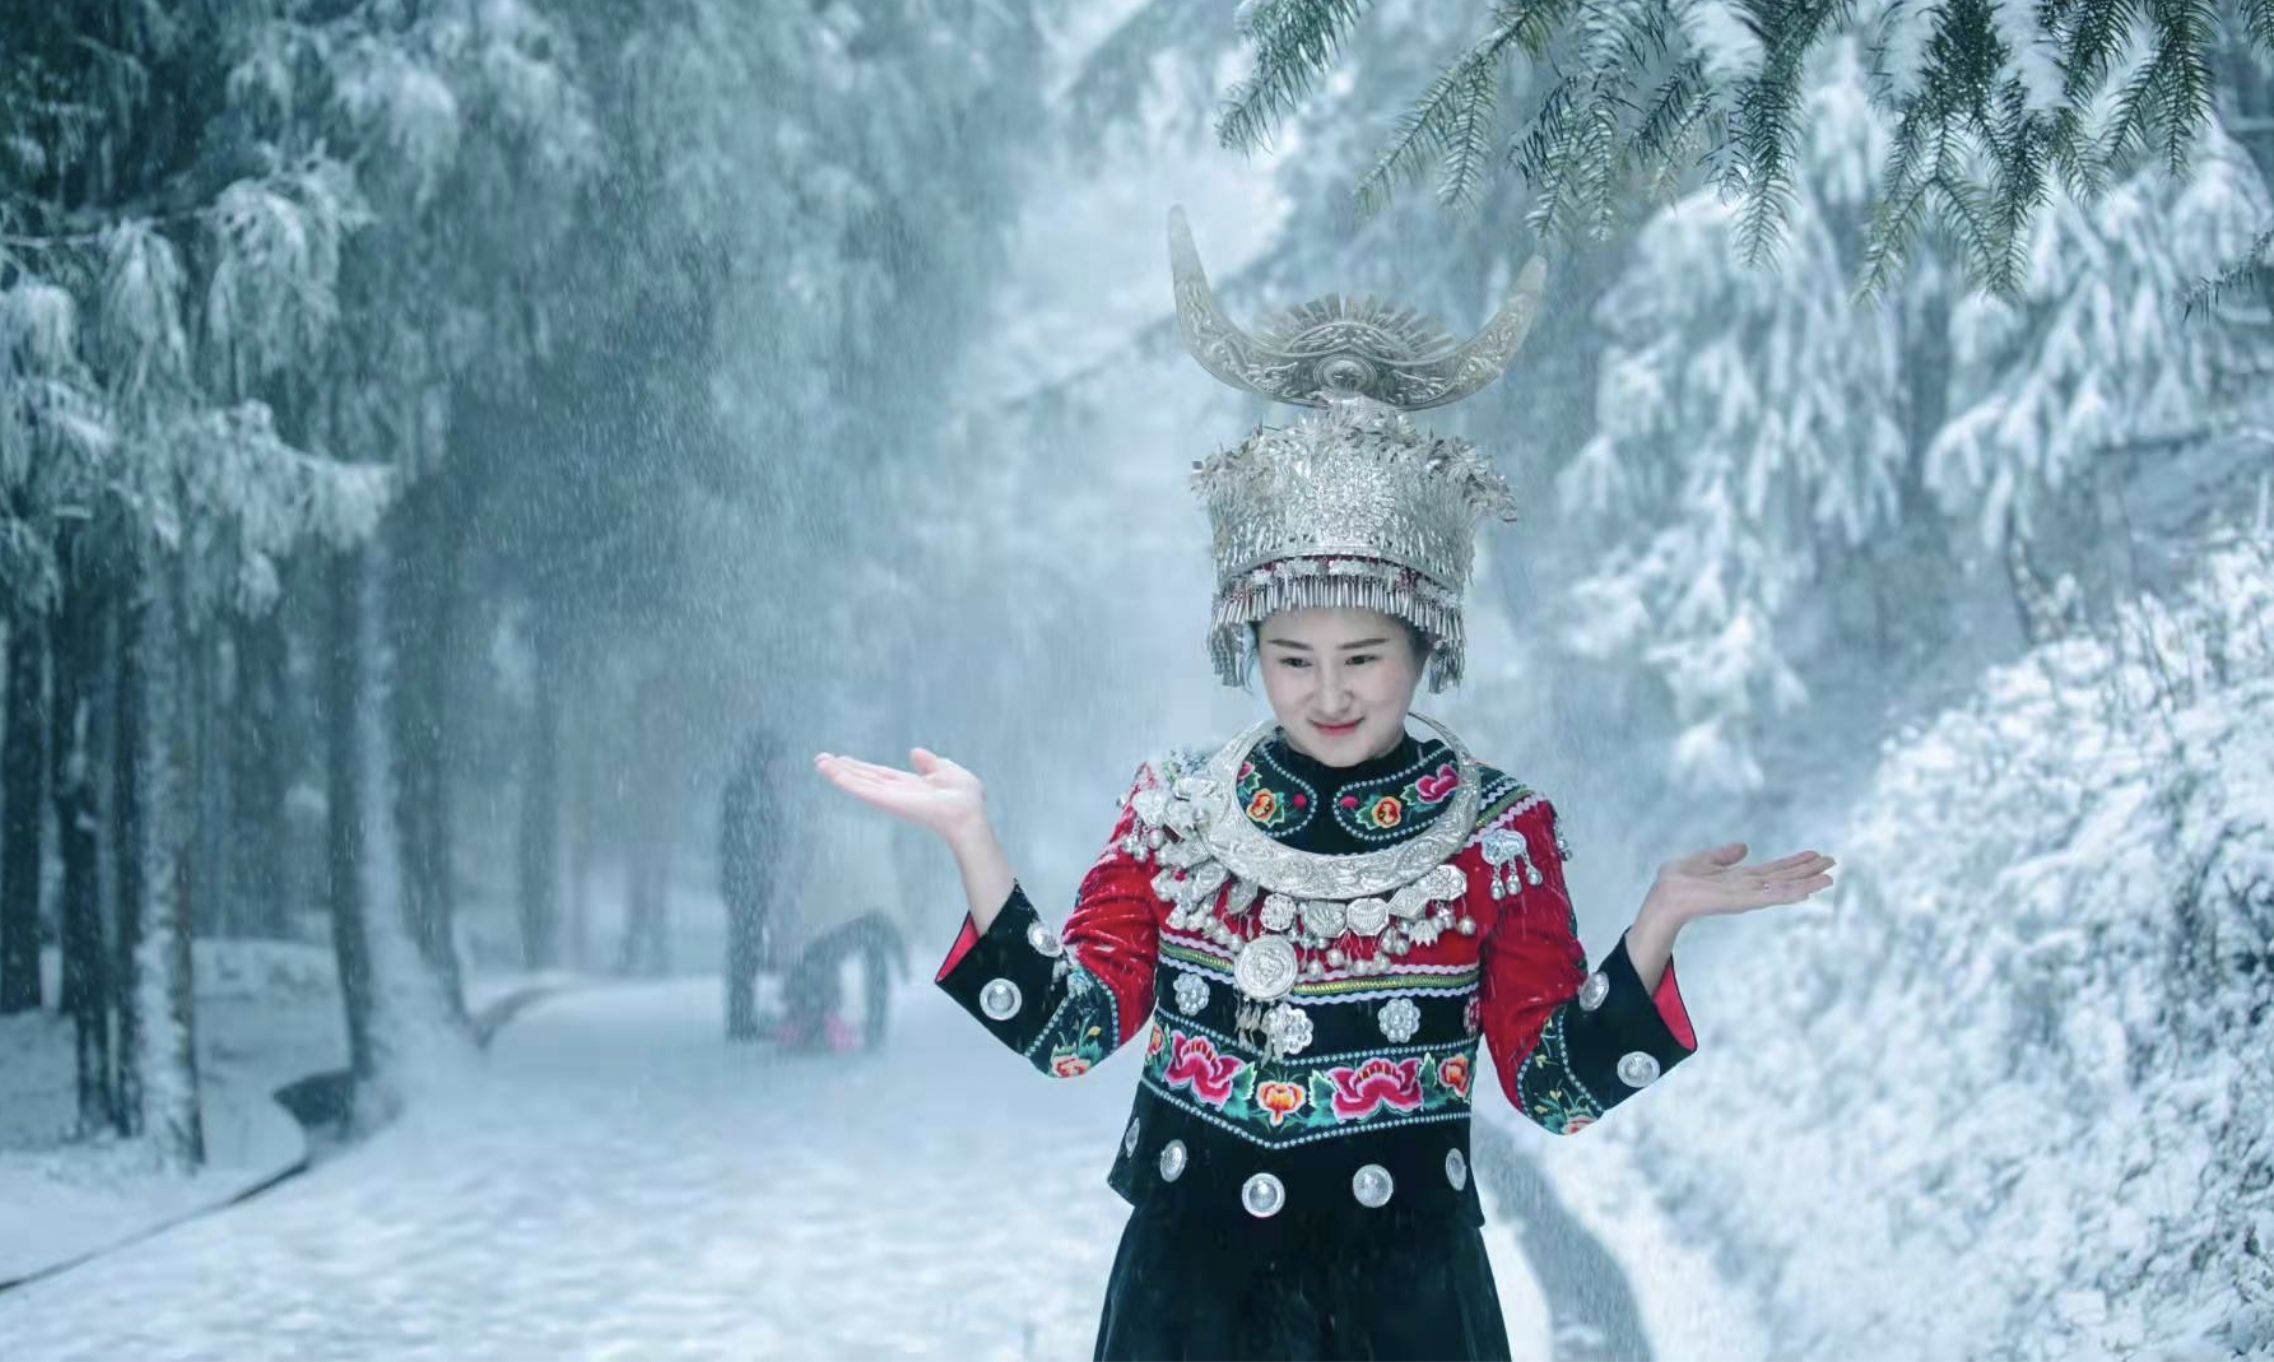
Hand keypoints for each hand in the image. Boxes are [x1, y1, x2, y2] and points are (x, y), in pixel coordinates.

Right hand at [813, 747, 989, 845]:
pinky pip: (860, 789)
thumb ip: (932, 764)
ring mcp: (889, 797)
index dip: (862, 767)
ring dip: (837, 773)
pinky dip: (843, 779)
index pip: (881, 775)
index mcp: (910, 785)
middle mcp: (896, 792)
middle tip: (821, 760)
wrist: (967, 816)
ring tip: (819, 762)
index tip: (844, 760)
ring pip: (858, 783)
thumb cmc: (966, 800)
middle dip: (843, 770)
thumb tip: (915, 752)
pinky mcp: (886, 800)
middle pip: (865, 778)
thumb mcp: (950, 772)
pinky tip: (828, 770)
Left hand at [1641, 842, 1836, 928]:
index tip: (1815, 855)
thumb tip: (1744, 846)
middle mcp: (1748, 887)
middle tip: (1833, 862)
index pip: (1774, 870)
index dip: (1795, 862)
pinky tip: (1805, 892)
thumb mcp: (1702, 860)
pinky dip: (1787, 894)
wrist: (1664, 896)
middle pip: (1784, 877)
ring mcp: (1746, 895)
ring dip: (1805, 884)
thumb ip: (1723, 855)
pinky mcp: (1740, 901)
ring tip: (1829, 879)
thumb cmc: (1676, 880)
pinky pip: (1768, 897)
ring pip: (1782, 888)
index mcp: (1740, 878)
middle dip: (1808, 871)